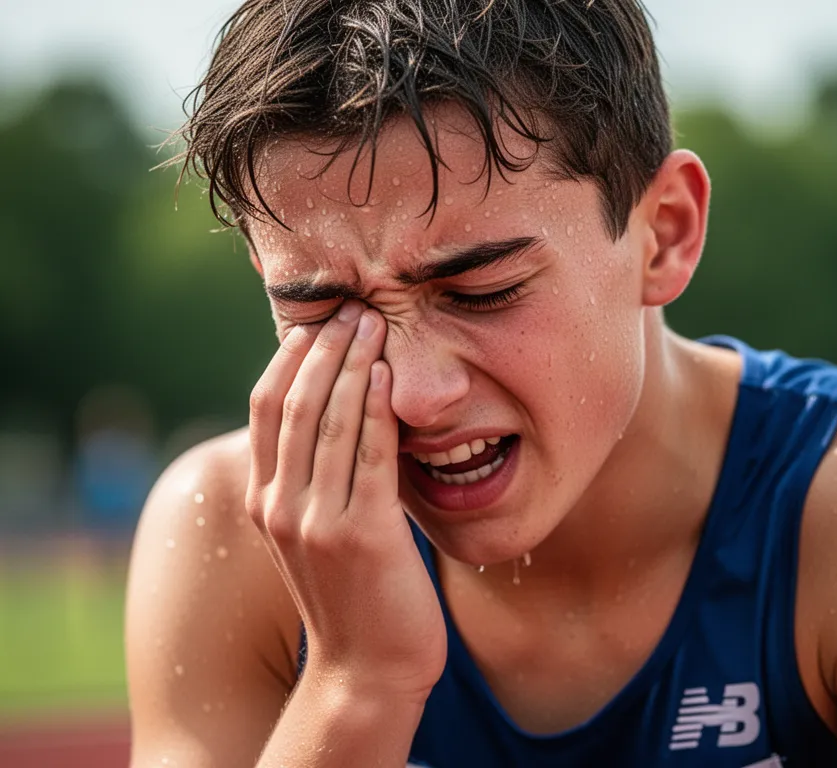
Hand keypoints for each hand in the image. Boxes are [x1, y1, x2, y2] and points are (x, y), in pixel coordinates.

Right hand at [246, 301, 445, 700]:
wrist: (366, 669)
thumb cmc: (352, 595)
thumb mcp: (312, 535)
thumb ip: (313, 481)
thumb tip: (336, 418)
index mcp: (263, 502)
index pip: (266, 409)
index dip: (289, 358)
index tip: (318, 321)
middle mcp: (280, 506)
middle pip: (295, 403)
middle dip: (324, 348)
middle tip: (354, 308)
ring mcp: (317, 521)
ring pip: (332, 419)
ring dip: (355, 364)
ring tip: (377, 325)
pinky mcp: (364, 533)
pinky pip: (371, 454)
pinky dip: (379, 408)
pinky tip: (391, 376)